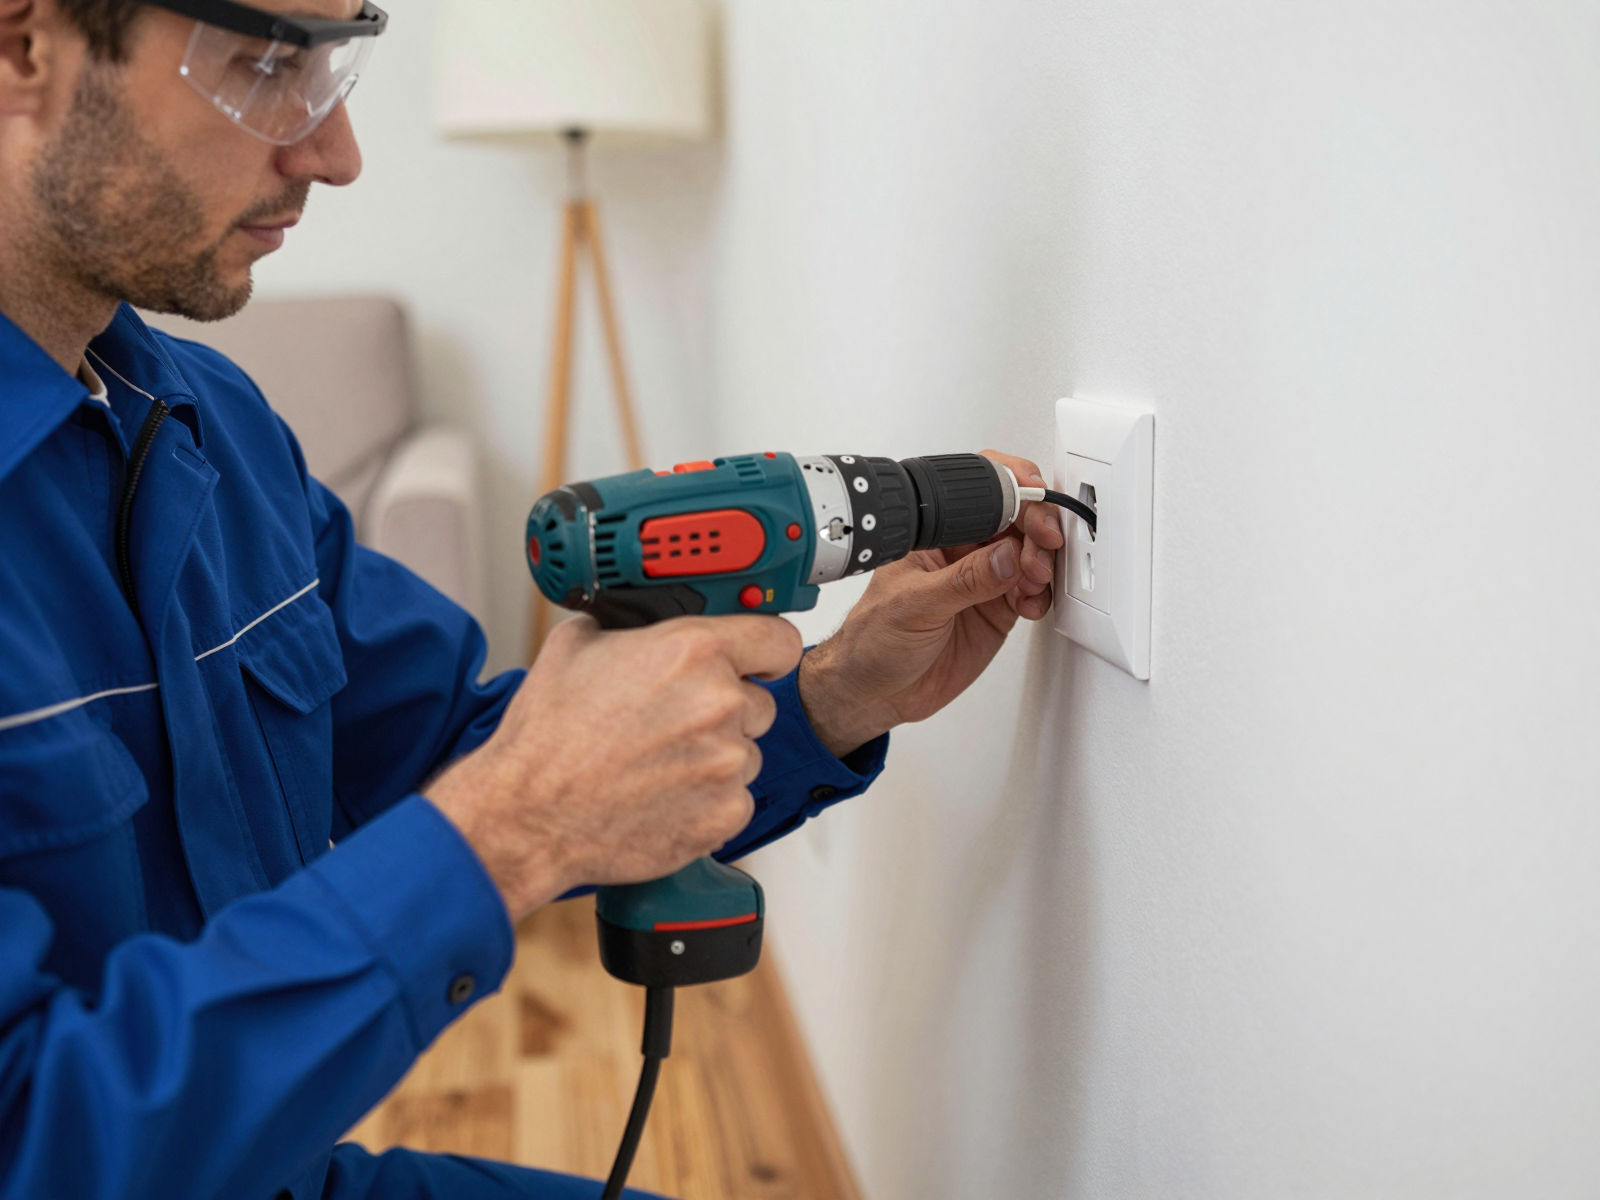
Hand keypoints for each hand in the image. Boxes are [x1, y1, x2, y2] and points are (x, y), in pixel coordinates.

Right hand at [426, 614, 801, 920]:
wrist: (528, 814)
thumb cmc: (547, 736)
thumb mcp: (576, 644)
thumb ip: (629, 624)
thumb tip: (642, 620)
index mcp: (694, 651)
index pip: (778, 639)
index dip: (766, 651)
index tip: (760, 662)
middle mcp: (720, 703)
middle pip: (758, 702)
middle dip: (725, 711)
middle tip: (672, 725)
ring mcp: (726, 762)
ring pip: (745, 754)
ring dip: (714, 758)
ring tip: (657, 764)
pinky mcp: (725, 814)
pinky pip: (734, 800)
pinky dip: (707, 801)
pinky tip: (662, 797)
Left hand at [798, 450, 1061, 756]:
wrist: (874, 693)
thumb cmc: (873, 642)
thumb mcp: (915, 606)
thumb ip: (964, 581)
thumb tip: (1005, 555)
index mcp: (935, 535)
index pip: (982, 501)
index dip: (1016, 498)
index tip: (1035, 513)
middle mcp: (962, 553)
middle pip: (1015, 523)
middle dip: (1036, 530)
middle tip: (1043, 547)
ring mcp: (982, 581)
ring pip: (1028, 556)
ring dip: (1041, 563)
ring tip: (1033, 581)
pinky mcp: (996, 611)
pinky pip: (1031, 592)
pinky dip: (1040, 594)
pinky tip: (1030, 604)